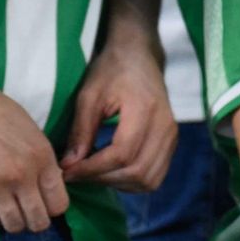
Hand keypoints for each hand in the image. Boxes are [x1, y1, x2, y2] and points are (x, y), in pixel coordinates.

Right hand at [0, 63, 70, 232]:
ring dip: (10, 221)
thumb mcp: (26, 126)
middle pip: (38, 221)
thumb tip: (46, 181)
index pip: (59, 204)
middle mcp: (22, 176)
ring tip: (3, 210)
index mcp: (40, 156)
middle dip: (33, 221)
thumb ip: (39, 157)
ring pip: (13, 225)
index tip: (42, 204)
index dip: (51, 208)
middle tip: (23, 213)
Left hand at [60, 41, 177, 191]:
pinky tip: (111, 171)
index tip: (68, 171)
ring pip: (147, 180)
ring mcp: (171, 137)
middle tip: (77, 174)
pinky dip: (131, 182)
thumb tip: (69, 165)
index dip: (92, 169)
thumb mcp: (89, 95)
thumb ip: (81, 131)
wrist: (139, 56)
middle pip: (135, 172)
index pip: (121, 155)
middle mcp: (164, 126)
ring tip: (93, 172)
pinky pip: (154, 177)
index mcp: (145, 110)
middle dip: (102, 179)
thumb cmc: (112, 70)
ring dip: (116, 183)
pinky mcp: (171, 144)